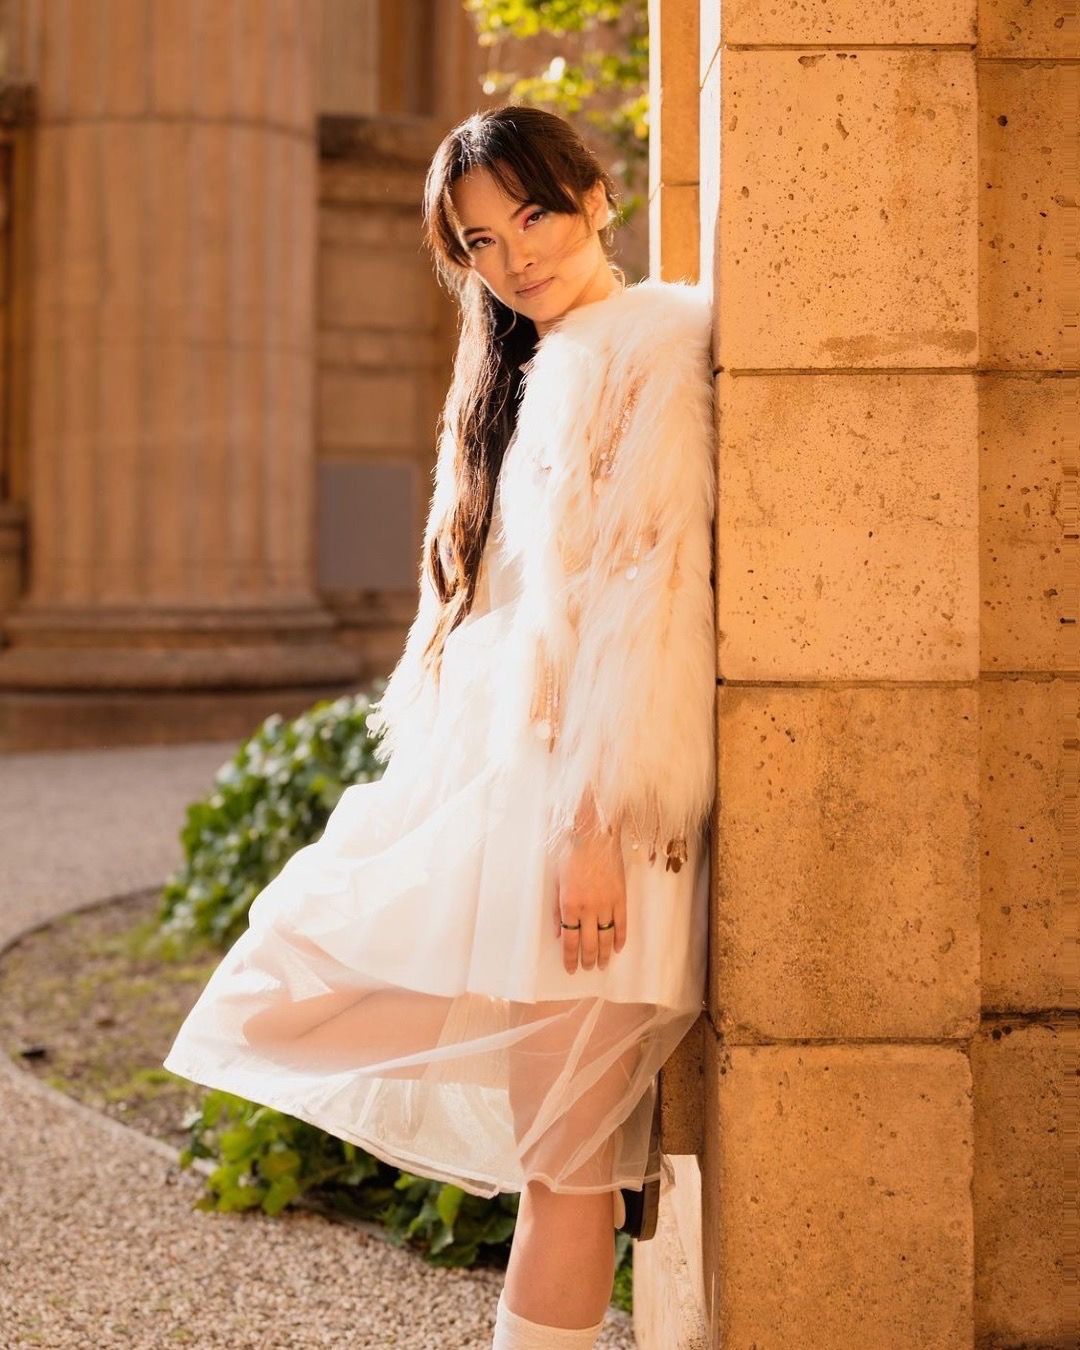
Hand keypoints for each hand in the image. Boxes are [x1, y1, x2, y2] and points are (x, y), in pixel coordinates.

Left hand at [553, 827, 626, 973]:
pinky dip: (621, 938)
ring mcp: (607, 904)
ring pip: (607, 938)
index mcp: (569, 906)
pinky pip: (622, 924)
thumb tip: (558, 933)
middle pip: (589, 943)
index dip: (570, 958)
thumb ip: (556, 910)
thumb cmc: (570, 855)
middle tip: (588, 968)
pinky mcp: (621, 897)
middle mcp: (588, 909)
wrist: (594, 836)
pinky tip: (619, 948)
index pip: (569, 941)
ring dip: (605, 954)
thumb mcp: (555, 882)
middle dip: (588, 960)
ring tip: (603, 965)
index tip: (571, 968)